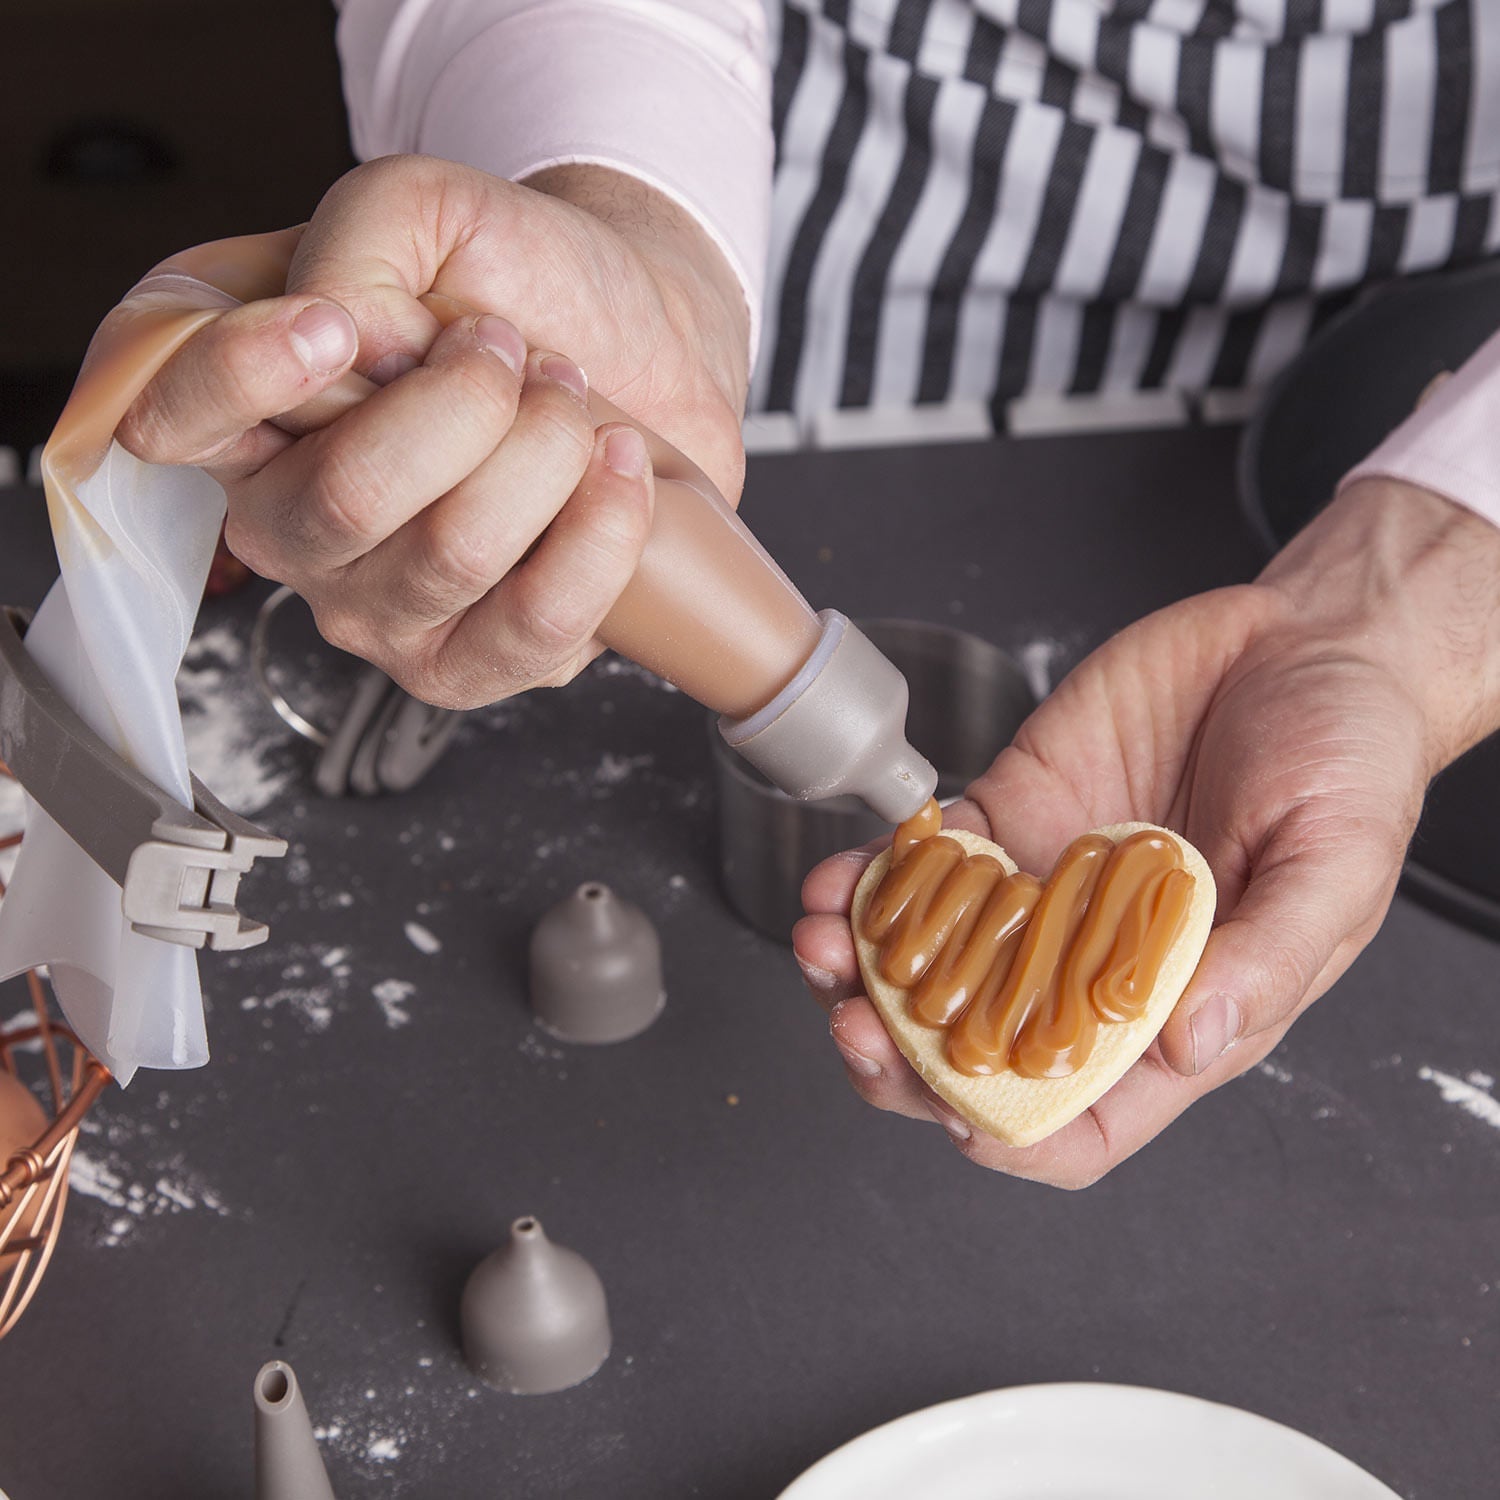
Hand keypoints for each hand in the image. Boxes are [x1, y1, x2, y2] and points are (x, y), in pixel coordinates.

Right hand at [111, 155, 750, 706]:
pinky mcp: (474, 669)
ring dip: (544, 452)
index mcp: (246, 413)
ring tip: (571, 401)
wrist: (640, 352)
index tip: (336, 325)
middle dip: (467, 403)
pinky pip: (536, 621)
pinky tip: (618, 467)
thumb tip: (360, 340)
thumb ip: (364, 242)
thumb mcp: (431, 209)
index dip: (241, 377)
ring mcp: (378, 613)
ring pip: (454, 553)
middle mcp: (291, 527)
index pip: (171, 421)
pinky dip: (601, 527)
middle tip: (517, 352)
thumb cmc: (521, 288)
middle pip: (347, 498)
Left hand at [795, 481, 1499, 1187]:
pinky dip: (876, 874)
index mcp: (1180, 1003)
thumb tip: (1187, 1046)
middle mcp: (1095, 961)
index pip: (1087, 1114)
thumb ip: (1267, 957)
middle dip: (900, 1052)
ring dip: (862, 964)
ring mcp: (1045, 891)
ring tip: (820, 939)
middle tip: (854, 1023)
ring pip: (933, 960)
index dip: (1016, 1135)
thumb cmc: (1350, 759)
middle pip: (978, 1048)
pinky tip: (843, 874)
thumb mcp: (1340, 863)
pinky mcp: (1014, 815)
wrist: (1305, 643)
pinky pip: (929, 862)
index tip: (953, 1118)